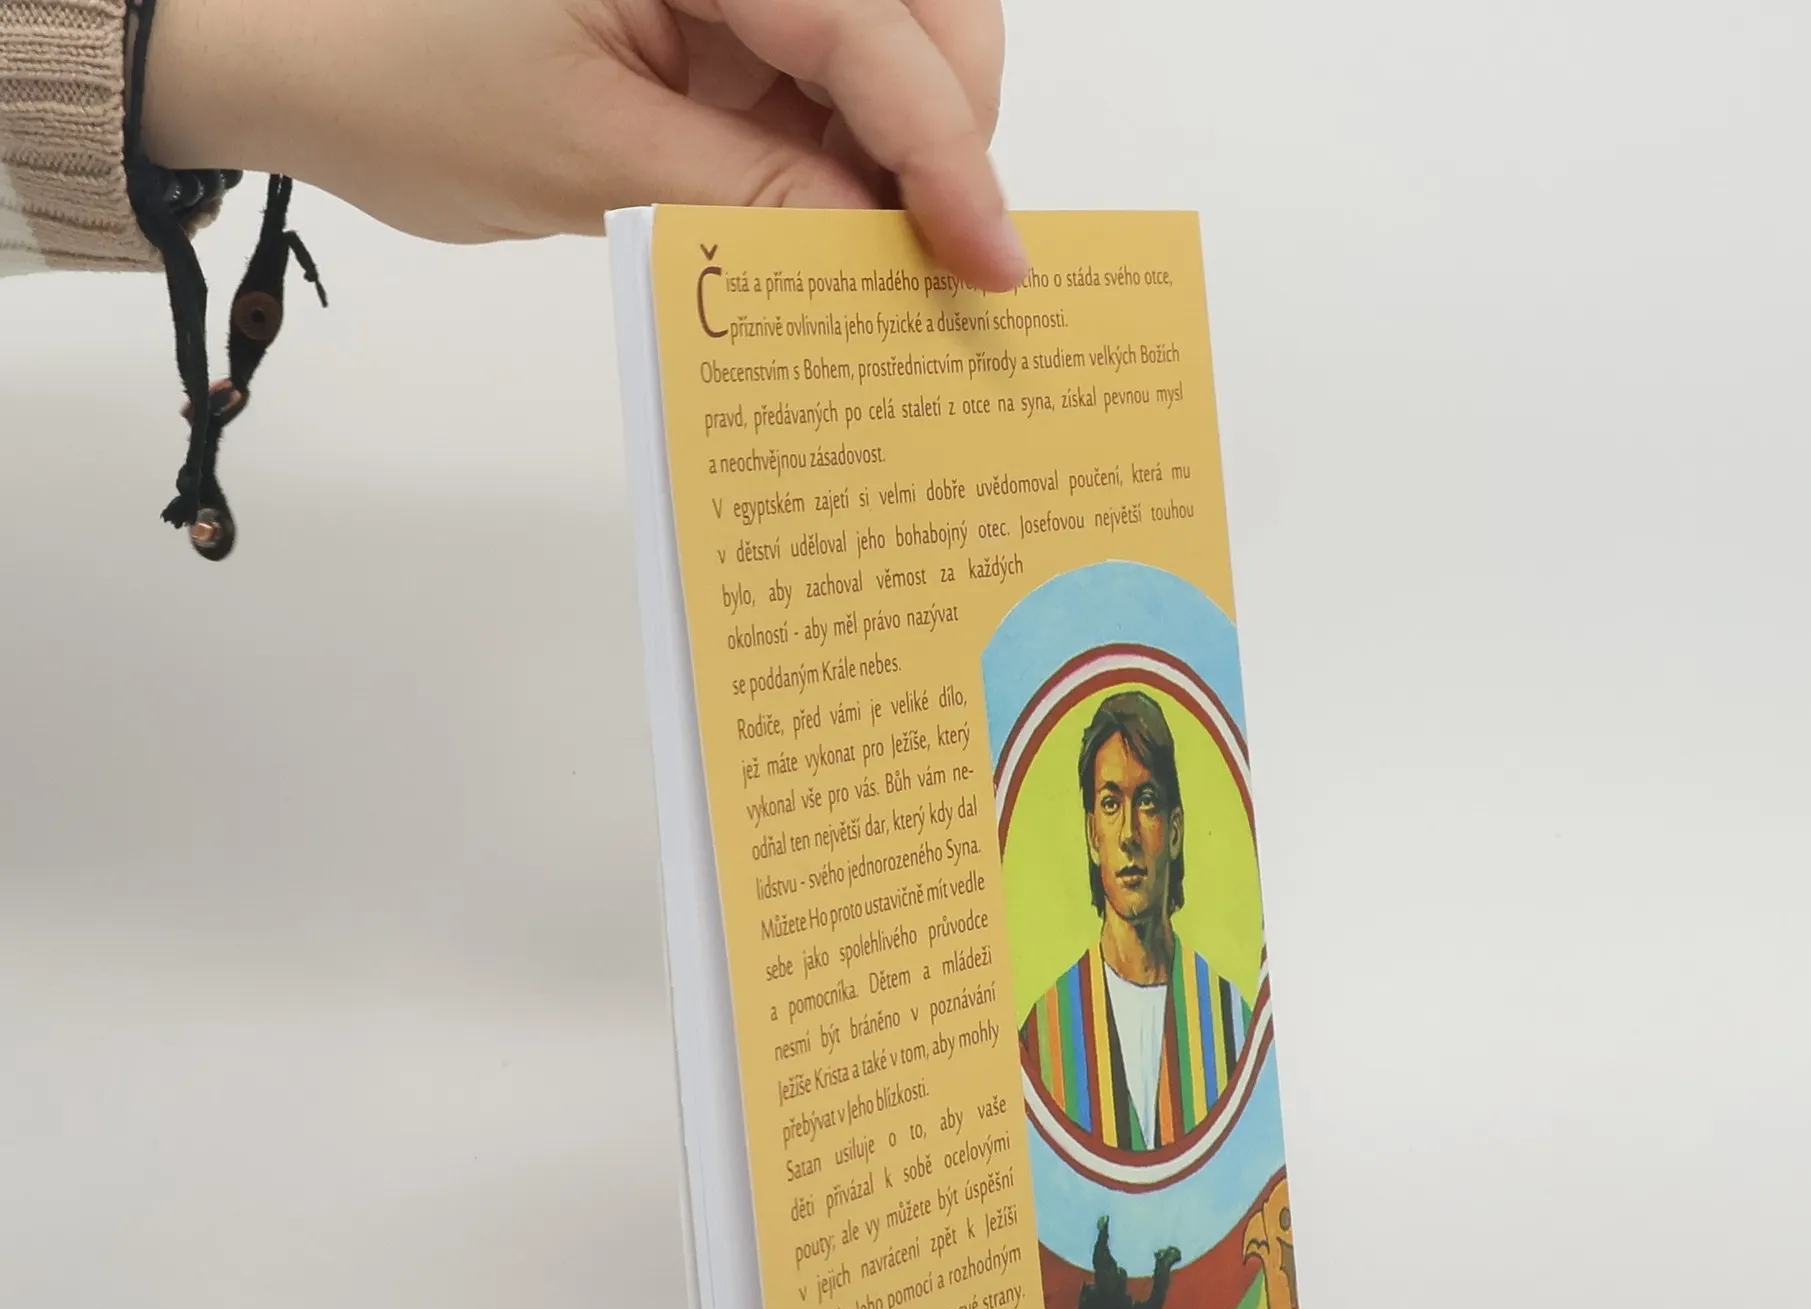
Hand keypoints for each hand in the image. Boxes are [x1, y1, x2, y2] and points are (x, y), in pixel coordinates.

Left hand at [142, 0, 1025, 288]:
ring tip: (887, 263)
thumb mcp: (590, 160)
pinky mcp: (719, 12)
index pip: (865, 27)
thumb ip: (750, 198)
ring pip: (886, 45)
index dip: (944, 151)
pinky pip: (821, 77)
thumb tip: (877, 253)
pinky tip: (839, 230)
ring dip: (904, 154)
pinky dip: (846, 156)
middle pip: (914, 11)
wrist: (304, 55)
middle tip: (947, 266)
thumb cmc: (405, 82)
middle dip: (946, 135)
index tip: (991, 262)